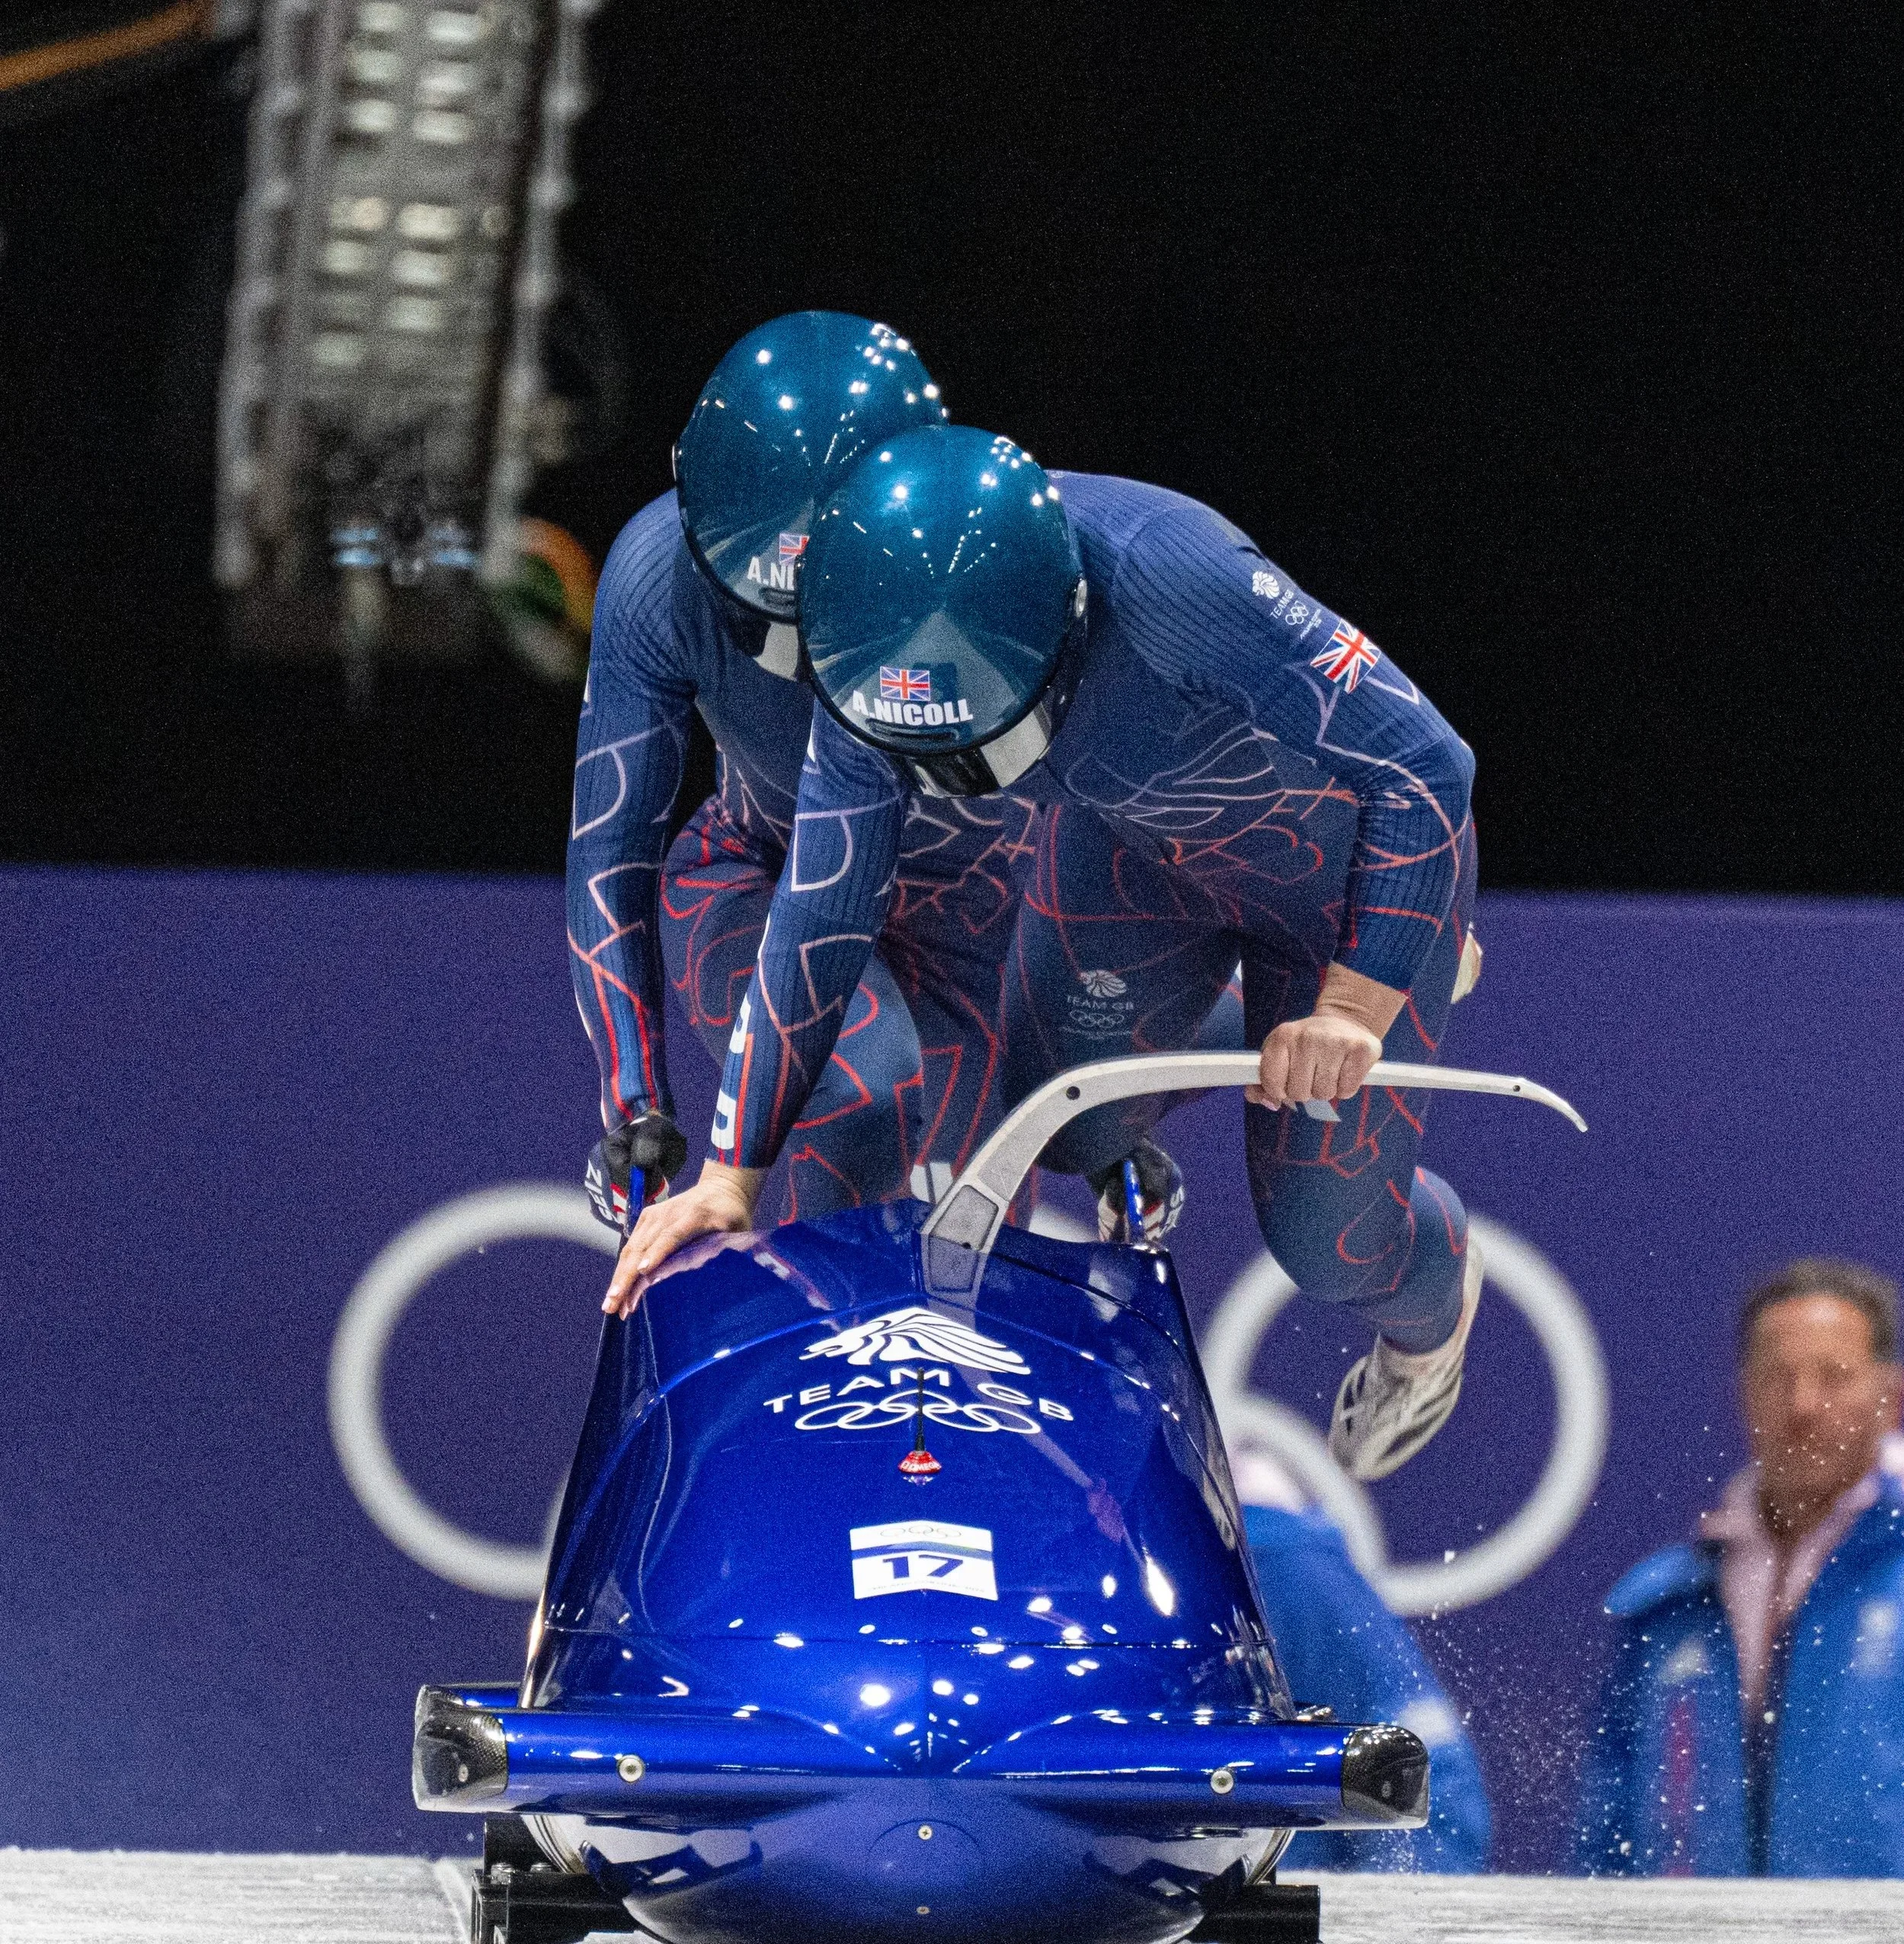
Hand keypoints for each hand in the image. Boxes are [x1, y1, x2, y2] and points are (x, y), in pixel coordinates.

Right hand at [602, 1160, 763, 1316]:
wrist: (720, 1189)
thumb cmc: (732, 1216)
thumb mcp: (736, 1232)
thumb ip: (723, 1251)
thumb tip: (713, 1280)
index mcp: (695, 1215)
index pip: (672, 1236)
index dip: (657, 1253)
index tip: (644, 1271)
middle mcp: (668, 1214)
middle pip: (643, 1246)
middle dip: (626, 1276)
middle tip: (614, 1303)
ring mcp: (654, 1215)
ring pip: (631, 1248)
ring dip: (620, 1278)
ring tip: (611, 1304)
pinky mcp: (646, 1219)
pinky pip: (631, 1245)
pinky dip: (622, 1269)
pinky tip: (617, 1290)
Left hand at [1246, 962, 1405, 1111]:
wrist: (1344, 1021)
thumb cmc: (1306, 1045)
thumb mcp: (1279, 1055)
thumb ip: (1262, 1082)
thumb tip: (1270, 1103)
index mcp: (1282, 1036)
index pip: (1272, 1084)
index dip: (1279, 1090)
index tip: (1286, 1079)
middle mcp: (1307, 1037)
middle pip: (1299, 1093)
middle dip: (1305, 1089)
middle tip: (1313, 1071)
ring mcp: (1335, 1042)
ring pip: (1324, 1094)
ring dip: (1326, 1089)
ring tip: (1329, 1068)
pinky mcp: (1361, 1050)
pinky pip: (1346, 1091)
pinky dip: (1345, 1087)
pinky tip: (1344, 1069)